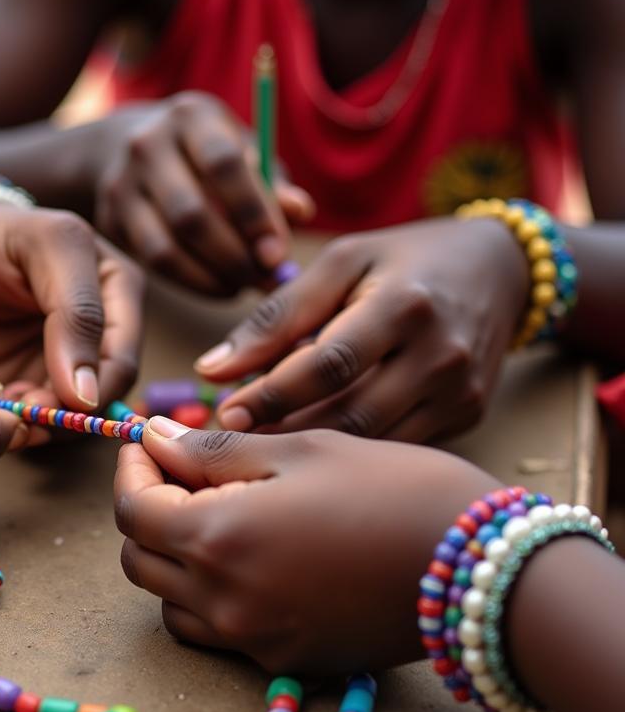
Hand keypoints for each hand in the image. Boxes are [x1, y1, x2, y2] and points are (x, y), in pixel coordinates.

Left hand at [0, 203, 143, 411]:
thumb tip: (89, 394)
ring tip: (5, 409)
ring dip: (36, 424)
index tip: (63, 402)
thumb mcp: (45, 246)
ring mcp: (61, 369)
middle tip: (24, 410)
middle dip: (63, 413)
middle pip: (98, 399)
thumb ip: (78, 310)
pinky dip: (12, 427)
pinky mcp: (24, 390)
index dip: (98, 390)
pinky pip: (28, 424)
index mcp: (119, 296)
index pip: (123, 361)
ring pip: (64, 420)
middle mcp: (98, 339)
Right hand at [91, 92, 312, 295]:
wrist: (128, 148)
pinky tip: (220, 286)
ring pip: (166, 248)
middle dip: (235, 257)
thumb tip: (300, 212)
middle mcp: (147, 145)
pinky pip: (153, 264)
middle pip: (191, 214)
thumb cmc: (208, 156)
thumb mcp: (244, 152)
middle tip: (268, 280)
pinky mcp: (109, 220)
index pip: (224, 164)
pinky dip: (193, 283)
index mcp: (191, 116)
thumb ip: (273, 184)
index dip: (254, 213)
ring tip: (245, 286)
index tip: (278, 253)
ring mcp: (120, 184)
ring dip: (213, 277)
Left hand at [114, 419, 500, 673]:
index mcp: (219, 539)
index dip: (131, 469)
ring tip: (218, 515)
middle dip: (147, 510)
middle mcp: (225, 602)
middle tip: (183, 473)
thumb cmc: (392, 488)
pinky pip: (218, 632)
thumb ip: (213, 451)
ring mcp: (255, 641)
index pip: (132, 511)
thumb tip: (153, 440)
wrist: (482, 566)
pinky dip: (212, 596)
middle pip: (140, 560)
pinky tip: (253, 558)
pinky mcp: (287, 662)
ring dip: (174, 558)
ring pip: (170, 604)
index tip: (149, 442)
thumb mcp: (299, 450)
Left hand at [197, 218, 530, 441]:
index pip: (328, 364)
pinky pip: (398, 445)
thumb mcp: (341, 263)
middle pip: (350, 412)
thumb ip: (278, 315)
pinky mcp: (469, 416)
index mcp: (405, 305)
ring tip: (265, 447)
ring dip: (315, 450)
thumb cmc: (403, 260)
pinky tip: (316, 451)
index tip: (225, 414)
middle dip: (286, 431)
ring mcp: (461, 391)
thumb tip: (211, 368)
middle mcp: (441, 354)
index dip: (272, 394)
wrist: (500, 269)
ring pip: (374, 440)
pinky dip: (353, 451)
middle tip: (236, 441)